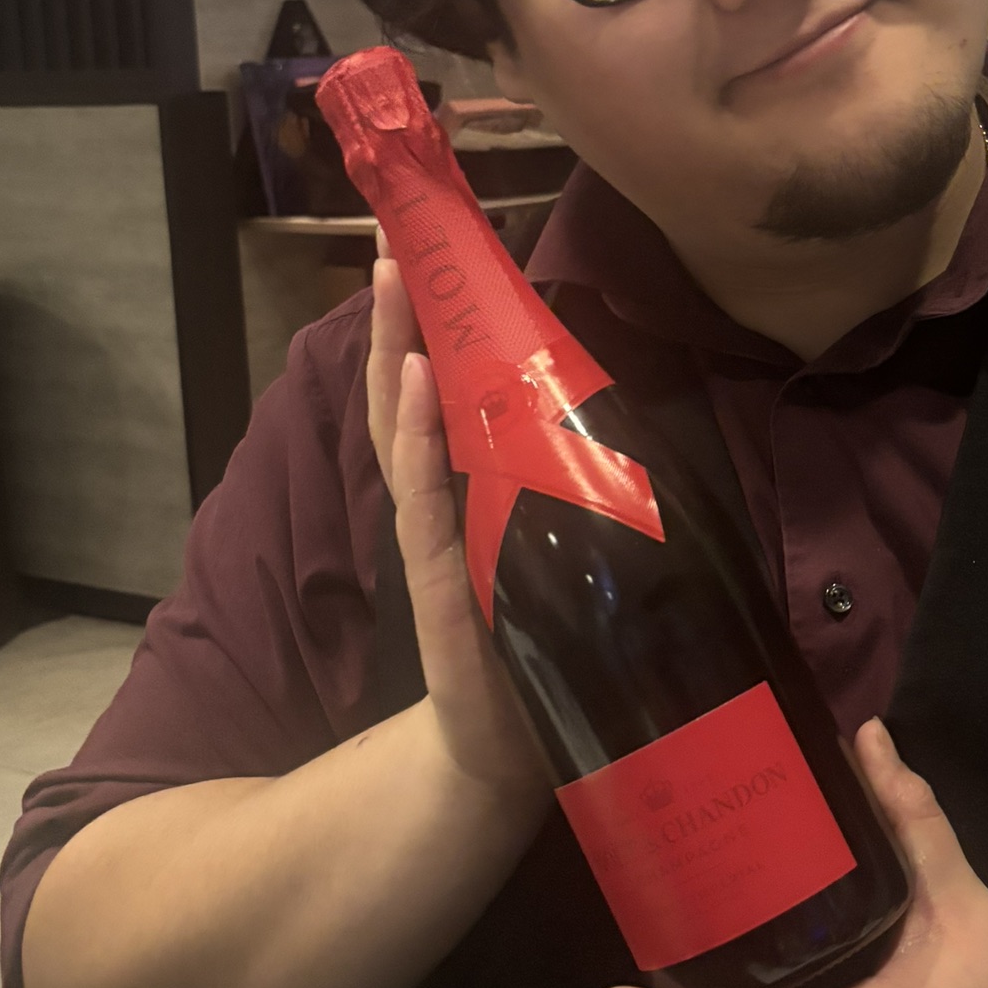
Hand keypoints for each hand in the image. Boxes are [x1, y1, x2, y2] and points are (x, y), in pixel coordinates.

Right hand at [367, 242, 545, 802]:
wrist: (502, 752)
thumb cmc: (529, 640)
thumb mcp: (548, 544)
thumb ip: (552, 485)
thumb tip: (595, 409)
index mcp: (463, 488)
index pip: (437, 388)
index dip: (425, 320)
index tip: (422, 245)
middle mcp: (439, 501)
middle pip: (409, 390)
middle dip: (400, 313)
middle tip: (391, 235)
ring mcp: (436, 537)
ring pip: (408, 429)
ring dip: (400, 352)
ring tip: (393, 283)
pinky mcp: (446, 580)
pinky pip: (431, 499)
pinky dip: (422, 440)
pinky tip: (421, 385)